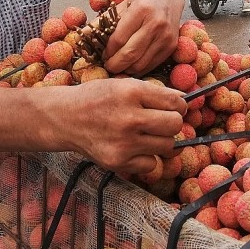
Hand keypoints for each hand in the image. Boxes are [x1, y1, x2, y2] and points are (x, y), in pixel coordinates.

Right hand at [58, 79, 186, 172]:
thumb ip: (154, 92)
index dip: (179, 105)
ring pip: (167, 146)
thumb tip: (185, 100)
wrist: (64, 118)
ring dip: (160, 141)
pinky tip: (133, 148)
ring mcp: (124, 142)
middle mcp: (129, 118)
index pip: (176, 102)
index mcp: (132, 92)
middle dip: (172, 123)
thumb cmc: (97, 98)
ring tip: (145, 134)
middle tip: (161, 122)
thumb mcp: (123, 84)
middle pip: (175, 125)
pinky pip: (151, 164)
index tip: (173, 108)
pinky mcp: (118, 161)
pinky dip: (146, 158)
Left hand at [103, 0, 183, 75]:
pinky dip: (139, 70)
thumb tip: (83, 36)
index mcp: (141, 10)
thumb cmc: (141, 2)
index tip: (102, 55)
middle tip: (107, 66)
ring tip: (118, 67)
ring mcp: (165, 36)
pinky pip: (151, 65)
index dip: (107, 51)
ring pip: (141, 63)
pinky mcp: (171, 46)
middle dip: (115, 65)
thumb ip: (102, 21)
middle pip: (130, 53)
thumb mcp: (121, 6)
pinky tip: (131, 66)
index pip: (119, 38)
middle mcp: (155, 23)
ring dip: (126, 70)